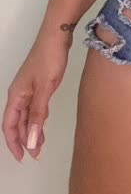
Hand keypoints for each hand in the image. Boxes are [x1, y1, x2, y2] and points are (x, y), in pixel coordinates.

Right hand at [2, 30, 70, 161]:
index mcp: (16, 95)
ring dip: (32, 130)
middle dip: (25, 139)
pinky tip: (44, 123)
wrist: (57, 35)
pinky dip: (38, 117)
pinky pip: (35, 106)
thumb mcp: (45, 89)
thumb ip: (38, 115)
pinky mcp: (39, 83)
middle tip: (36, 154)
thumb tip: (32, 141)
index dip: (14, 143)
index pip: (9, 125)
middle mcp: (19, 93)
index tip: (22, 157)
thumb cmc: (49, 58)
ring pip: (27, 115)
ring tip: (41, 144)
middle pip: (18, 122)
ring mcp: (29, 88)